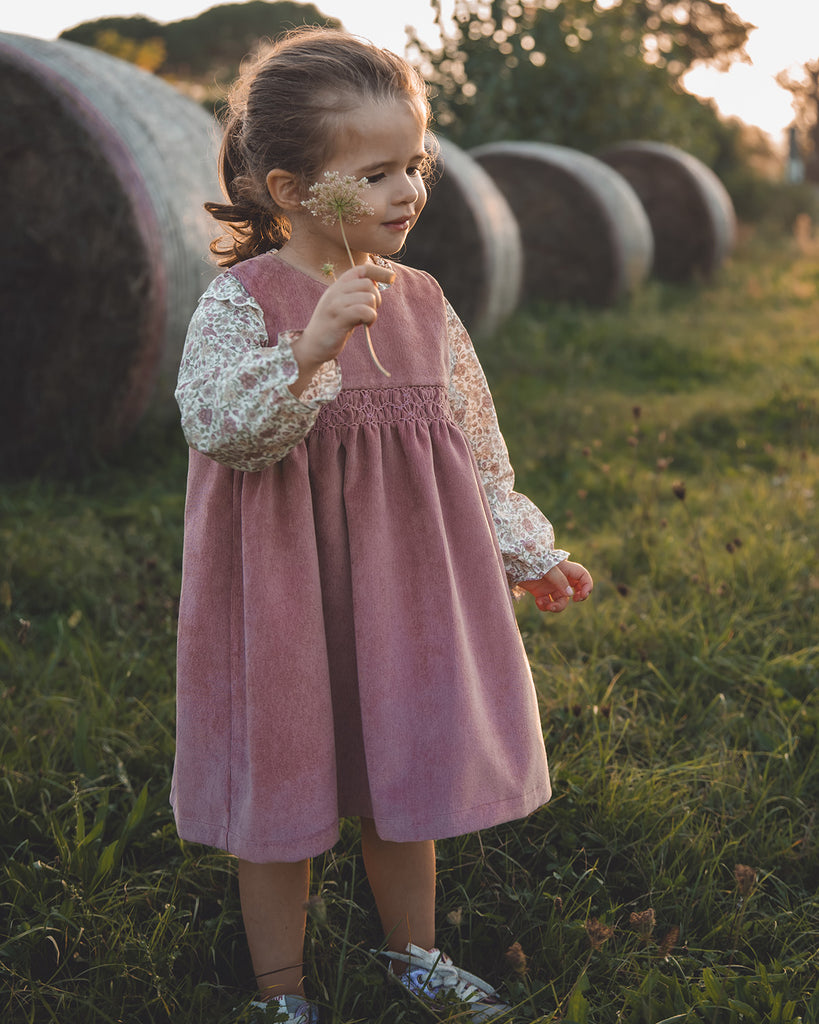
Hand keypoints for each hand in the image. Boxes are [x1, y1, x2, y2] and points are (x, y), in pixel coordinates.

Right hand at [290, 264, 394, 390]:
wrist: (312, 346)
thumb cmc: (332, 326)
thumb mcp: (342, 305)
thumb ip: (355, 293)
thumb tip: (376, 282)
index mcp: (337, 286)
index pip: (361, 269)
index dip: (379, 271)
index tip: (391, 278)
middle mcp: (335, 291)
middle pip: (368, 283)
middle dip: (376, 298)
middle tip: (370, 312)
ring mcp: (335, 304)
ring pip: (368, 297)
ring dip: (373, 310)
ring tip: (365, 320)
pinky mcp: (339, 318)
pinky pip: (364, 311)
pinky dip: (370, 318)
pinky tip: (365, 325)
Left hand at [518, 560, 592, 612]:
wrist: (512, 561)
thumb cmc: (532, 560)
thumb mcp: (547, 569)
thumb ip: (559, 580)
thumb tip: (570, 595)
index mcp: (565, 569)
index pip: (582, 576)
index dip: (587, 586)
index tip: (582, 595)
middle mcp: (560, 578)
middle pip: (575, 590)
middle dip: (577, 598)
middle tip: (574, 601)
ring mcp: (550, 586)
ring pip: (561, 600)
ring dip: (557, 606)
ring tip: (548, 606)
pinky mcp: (540, 592)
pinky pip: (547, 604)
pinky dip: (544, 606)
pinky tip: (538, 602)